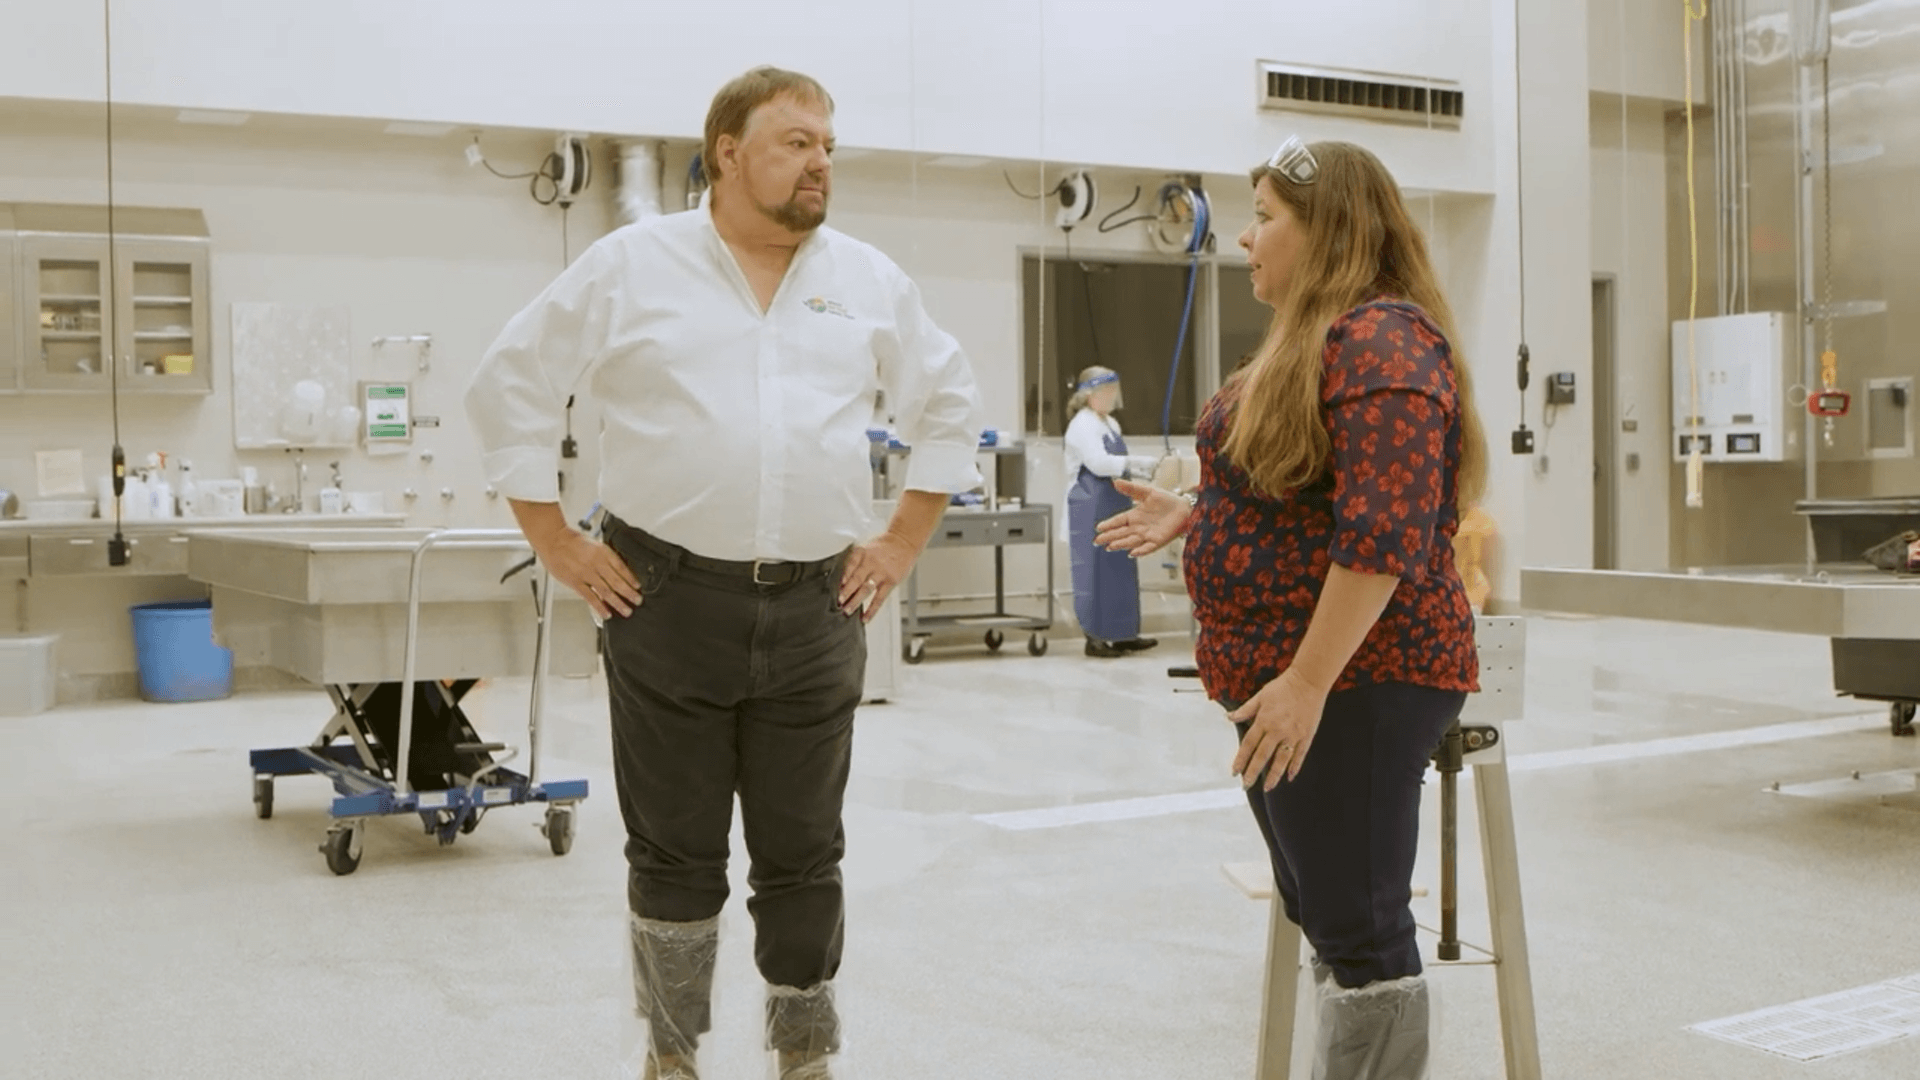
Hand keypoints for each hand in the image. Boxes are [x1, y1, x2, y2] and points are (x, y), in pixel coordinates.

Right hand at [537, 528, 641, 619]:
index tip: (638, 587)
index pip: (622, 567)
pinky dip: (600, 607)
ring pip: (606, 591)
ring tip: (627, 611)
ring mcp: (586, 574)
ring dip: (618, 603)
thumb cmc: (572, 541)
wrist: (553, 540)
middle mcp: (596, 563)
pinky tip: (606, 613)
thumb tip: (617, 570)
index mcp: (603, 552)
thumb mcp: (594, 544)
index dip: (631, 579)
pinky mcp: (575, 582)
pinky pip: (590, 597)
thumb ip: (605, 557)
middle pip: (617, 581)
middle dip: (629, 593)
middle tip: (637, 601)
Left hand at [838, 532, 916, 622]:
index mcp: (863, 553)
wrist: (904, 542)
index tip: (836, 588)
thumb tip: (843, 581)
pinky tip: (866, 616)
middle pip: (856, 579)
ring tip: (848, 610)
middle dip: (846, 592)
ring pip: (866, 589)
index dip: (843, 577)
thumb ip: (855, 562)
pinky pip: (879, 598)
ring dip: (855, 601)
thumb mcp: (867, 548)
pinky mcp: (891, 581)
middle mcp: (871, 562)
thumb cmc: (884, 546)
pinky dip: (872, 609)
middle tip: (839, 602)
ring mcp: (882, 572)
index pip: (849, 565)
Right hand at [1093, 478, 1191, 558]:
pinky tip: (1132, 553)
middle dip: (1109, 537)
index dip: (1109, 524)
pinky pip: (1147, 547)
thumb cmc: (1167, 500)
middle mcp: (1138, 527)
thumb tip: (1115, 482)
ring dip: (1121, 544)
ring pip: (1131, 541)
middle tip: (1097, 541)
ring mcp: (1147, 535)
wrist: (1185, 508)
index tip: (1099, 528)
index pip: (1118, 521)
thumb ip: (1132, 488)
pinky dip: (1140, 550)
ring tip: (1111, 547)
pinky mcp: (1158, 541)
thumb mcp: (1148, 491)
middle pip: (1121, 533)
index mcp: (1134, 516)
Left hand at [1228, 669, 1328, 789]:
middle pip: (1262, 756)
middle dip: (1253, 772)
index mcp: (1264, 721)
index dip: (1241, 759)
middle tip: (1246, 785)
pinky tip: (1289, 777)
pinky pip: (1300, 755)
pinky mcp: (1306, 736)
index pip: (1248, 744)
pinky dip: (1295, 767)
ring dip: (1273, 775)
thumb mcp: (1260, 696)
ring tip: (1267, 788)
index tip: (1235, 772)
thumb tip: (1229, 717)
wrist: (1308, 681)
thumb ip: (1245, 710)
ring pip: (1281, 760)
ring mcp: (1293, 735)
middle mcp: (1277, 730)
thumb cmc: (1283, 687)